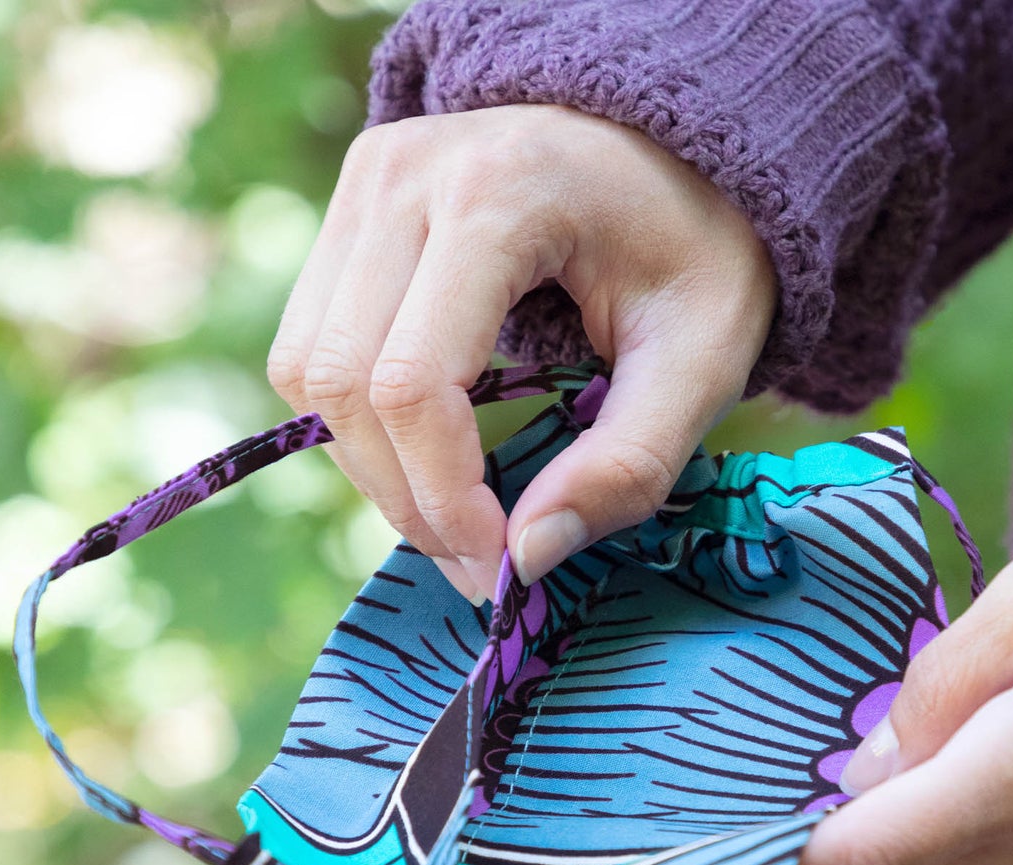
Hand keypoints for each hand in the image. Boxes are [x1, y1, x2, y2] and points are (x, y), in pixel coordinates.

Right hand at [267, 105, 776, 602]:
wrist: (677, 147)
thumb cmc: (700, 253)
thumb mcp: (704, 362)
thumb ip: (626, 466)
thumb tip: (526, 558)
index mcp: (499, 195)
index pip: (413, 382)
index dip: (443, 498)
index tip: (499, 567)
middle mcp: (406, 175)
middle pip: (343, 382)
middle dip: (405, 499)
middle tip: (478, 564)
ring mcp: (367, 184)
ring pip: (308, 369)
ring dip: (372, 469)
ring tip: (455, 517)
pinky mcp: (353, 211)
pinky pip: (312, 347)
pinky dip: (358, 426)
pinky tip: (430, 458)